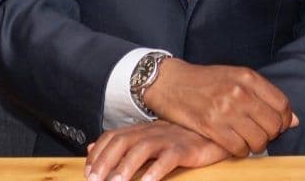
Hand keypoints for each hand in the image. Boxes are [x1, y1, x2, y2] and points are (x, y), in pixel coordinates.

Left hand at [85, 121, 228, 180]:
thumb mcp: (151, 140)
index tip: (87, 171)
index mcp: (145, 129)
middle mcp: (154, 131)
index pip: (114, 135)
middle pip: (124, 141)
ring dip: (126, 167)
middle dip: (106, 161)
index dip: (98, 152)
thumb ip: (123, 144)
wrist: (217, 133)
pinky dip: (156, 171)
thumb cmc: (184, 140)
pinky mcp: (187, 148)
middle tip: (94, 180)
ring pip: (143, 148)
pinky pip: (169, 159)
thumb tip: (90, 147)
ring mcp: (170, 138)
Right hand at [144, 58, 297, 157]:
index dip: (284, 120)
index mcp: (248, 77)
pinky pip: (238, 148)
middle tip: (261, 133)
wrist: (172, 82)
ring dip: (256, 145)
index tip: (278, 125)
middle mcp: (240, 92)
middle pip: (273, 124)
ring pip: (258, 140)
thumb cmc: (207, 81)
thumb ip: (264, 96)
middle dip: (271, 134)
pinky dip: (240, 151)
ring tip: (248, 140)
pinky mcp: (211, 127)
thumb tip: (294, 120)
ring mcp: (225, 110)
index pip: (282, 104)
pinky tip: (234, 144)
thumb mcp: (236, 78)